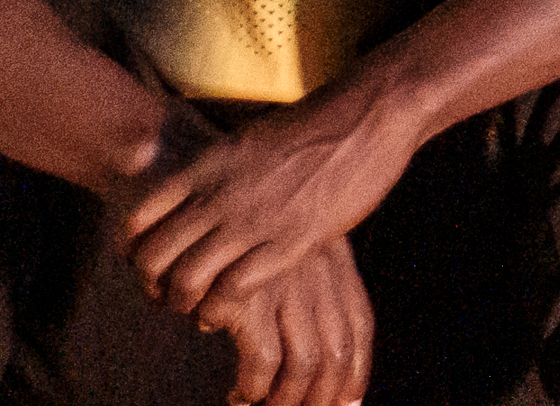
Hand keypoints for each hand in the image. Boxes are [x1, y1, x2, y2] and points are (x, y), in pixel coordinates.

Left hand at [121, 89, 413, 329]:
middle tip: (163, 295)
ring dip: (182, 304)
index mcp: (208, 166)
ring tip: (193, 309)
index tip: (141, 263)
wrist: (368, 114)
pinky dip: (218, 311)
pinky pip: (232, 291)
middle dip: (151, 285)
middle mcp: (221, 195)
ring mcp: (254, 220)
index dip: (131, 250)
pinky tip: (223, 314)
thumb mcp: (250, 136)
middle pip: (155, 257)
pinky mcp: (290, 242)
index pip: (140, 218)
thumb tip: (202, 184)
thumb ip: (220, 165)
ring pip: (187, 280)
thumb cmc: (316, 122)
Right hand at [195, 228, 373, 405]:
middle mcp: (316, 272)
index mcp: (332, 258)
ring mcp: (284, 283)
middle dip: (323, 398)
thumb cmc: (241, 218)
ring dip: (287, 401)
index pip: (359, 325)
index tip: (346, 402)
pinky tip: (238, 397)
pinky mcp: (248, 295)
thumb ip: (308, 281)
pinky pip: (264, 361)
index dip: (356, 370)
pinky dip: (253, 389)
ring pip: (306, 364)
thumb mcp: (286, 238)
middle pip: (339, 352)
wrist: (200, 176)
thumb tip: (320, 346)